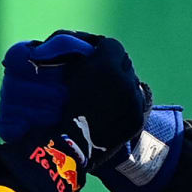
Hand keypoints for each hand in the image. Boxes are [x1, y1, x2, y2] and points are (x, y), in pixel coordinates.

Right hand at [0, 30, 150, 168]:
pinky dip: (125, 101)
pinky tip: (113, 105)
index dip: (99, 47)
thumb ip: (75, 54)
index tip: (91, 53)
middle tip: (99, 70)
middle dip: (112, 63)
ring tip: (105, 89)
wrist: (66, 147)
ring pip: (131, 81)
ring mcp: (134, 102)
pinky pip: (134, 102)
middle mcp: (125, 81)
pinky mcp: (136, 119)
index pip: (111, 45)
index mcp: (105, 66)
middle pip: (124, 62)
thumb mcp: (63, 72)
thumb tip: (79, 47)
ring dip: (120, 81)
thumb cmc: (55, 109)